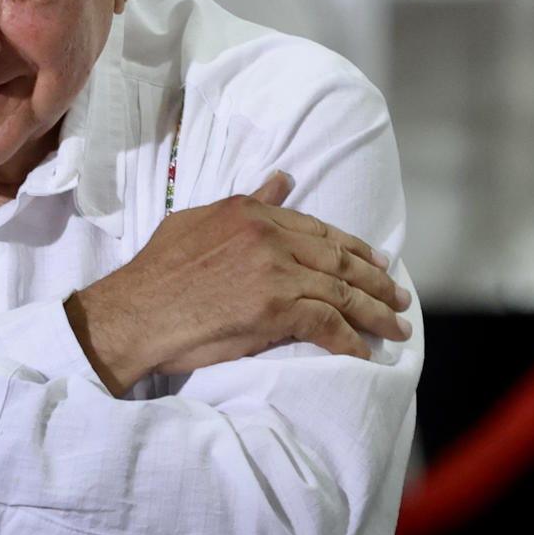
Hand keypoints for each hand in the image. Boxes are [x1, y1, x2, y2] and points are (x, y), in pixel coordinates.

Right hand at [63, 174, 414, 395]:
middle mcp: (268, 236)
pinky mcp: (276, 309)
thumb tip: (281, 180)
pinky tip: (363, 354)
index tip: (376, 262)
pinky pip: (328, 325)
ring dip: (375, 313)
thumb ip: (247, 202)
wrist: (134, 313)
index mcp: (251, 212)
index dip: (353, 247)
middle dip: (376, 281)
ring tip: (396, 328)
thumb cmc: (156, 272)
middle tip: (399, 297)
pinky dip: (350, 341)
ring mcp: (275, 272)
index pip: (317, 228)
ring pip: (342, 291)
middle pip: (339, 258)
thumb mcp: (198, 221)